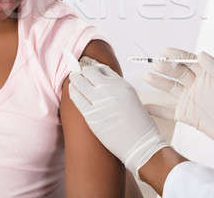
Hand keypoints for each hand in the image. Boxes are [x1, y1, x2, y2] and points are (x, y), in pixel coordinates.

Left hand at [68, 57, 168, 179]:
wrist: (141, 145)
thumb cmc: (139, 125)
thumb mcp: (132, 98)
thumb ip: (117, 88)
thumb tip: (101, 83)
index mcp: (122, 85)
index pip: (102, 69)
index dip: (94, 68)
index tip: (89, 70)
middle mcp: (111, 91)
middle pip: (89, 72)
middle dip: (82, 71)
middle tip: (77, 72)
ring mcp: (100, 103)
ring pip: (80, 83)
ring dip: (75, 79)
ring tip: (73, 79)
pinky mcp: (91, 116)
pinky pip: (77, 99)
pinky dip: (73, 92)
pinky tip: (72, 91)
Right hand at [144, 48, 213, 157]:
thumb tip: (200, 52)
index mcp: (206, 75)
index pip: (188, 61)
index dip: (176, 55)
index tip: (163, 51)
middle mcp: (196, 85)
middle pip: (176, 73)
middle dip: (165, 68)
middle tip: (155, 65)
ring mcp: (190, 100)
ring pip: (170, 89)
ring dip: (158, 83)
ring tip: (147, 77)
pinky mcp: (187, 116)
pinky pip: (168, 111)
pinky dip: (156, 109)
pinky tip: (144, 106)